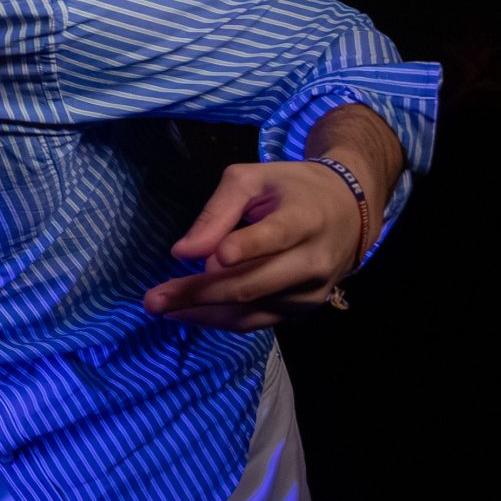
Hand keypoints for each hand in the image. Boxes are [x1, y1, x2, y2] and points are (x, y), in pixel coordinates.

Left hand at [144, 161, 362, 329]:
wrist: (348, 212)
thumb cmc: (291, 189)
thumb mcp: (251, 180)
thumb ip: (217, 211)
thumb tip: (183, 252)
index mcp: (305, 219)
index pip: (276, 236)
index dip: (247, 248)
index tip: (212, 258)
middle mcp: (314, 261)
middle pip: (252, 284)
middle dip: (199, 293)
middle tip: (153, 300)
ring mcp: (312, 291)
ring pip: (251, 309)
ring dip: (203, 312)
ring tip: (161, 307)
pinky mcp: (305, 309)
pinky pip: (258, 320)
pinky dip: (221, 319)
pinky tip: (188, 313)